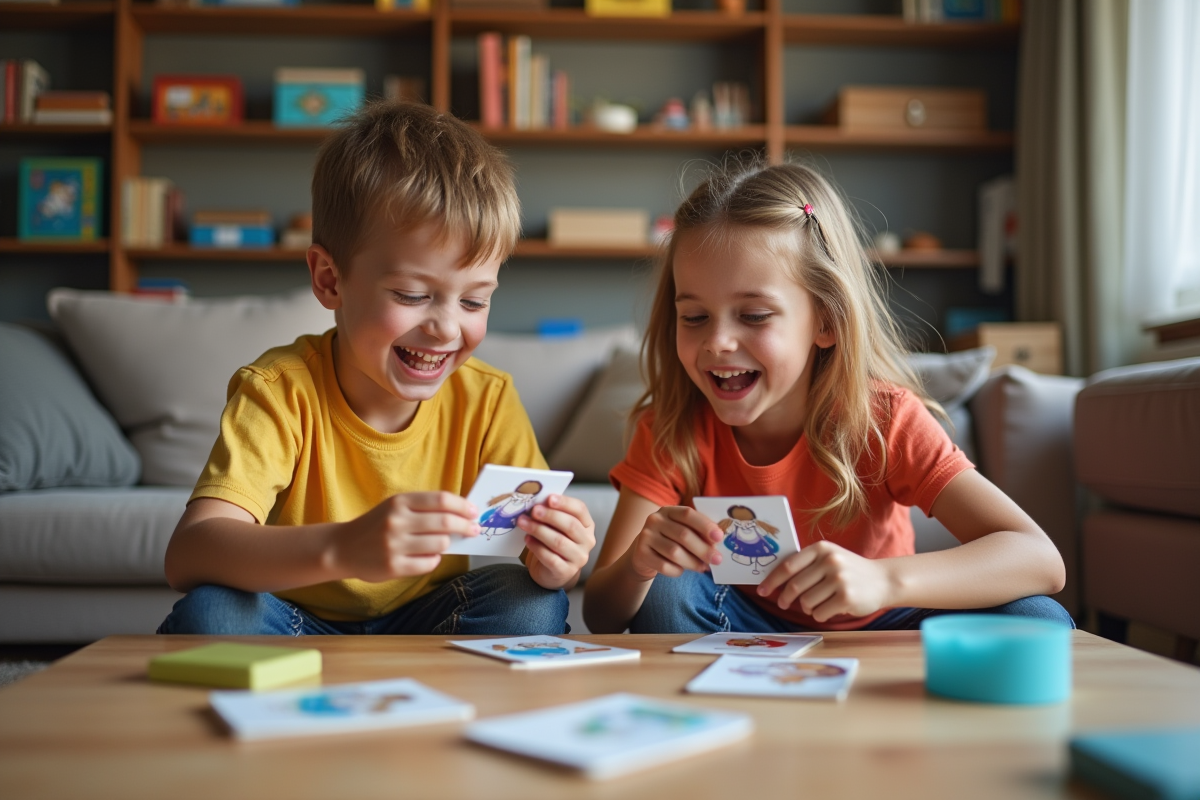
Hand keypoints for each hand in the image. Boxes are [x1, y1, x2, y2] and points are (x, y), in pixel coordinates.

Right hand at [333, 492, 478, 581]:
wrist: (343, 548)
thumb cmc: (377, 525)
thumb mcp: (395, 507)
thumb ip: (424, 508)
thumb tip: (462, 514)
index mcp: (400, 502)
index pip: (441, 500)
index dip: (463, 506)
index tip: (474, 511)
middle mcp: (397, 521)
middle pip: (445, 522)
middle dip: (465, 526)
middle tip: (473, 529)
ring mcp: (394, 545)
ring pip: (440, 544)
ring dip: (447, 544)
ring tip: (443, 543)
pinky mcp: (394, 567)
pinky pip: (429, 563)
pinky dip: (434, 559)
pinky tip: (428, 556)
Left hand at [518, 494, 595, 589]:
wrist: (552, 570)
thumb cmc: (554, 541)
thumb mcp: (556, 526)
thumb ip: (552, 513)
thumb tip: (537, 501)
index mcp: (587, 525)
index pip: (580, 510)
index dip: (565, 503)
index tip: (549, 498)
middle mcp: (587, 541)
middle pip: (571, 525)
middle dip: (550, 516)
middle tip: (534, 510)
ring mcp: (579, 558)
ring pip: (559, 542)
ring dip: (539, 530)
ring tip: (524, 523)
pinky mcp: (566, 572)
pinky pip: (550, 558)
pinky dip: (537, 547)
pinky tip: (527, 539)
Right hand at [627, 506, 723, 581]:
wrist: (644, 554)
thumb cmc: (671, 541)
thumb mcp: (682, 531)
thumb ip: (698, 533)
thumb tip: (717, 544)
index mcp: (669, 510)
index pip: (688, 514)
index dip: (705, 525)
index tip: (719, 537)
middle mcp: (655, 520)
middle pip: (683, 535)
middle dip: (703, 549)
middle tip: (717, 560)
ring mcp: (646, 536)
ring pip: (674, 552)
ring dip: (693, 562)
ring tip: (703, 568)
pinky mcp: (640, 553)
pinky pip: (664, 566)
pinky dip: (677, 571)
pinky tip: (681, 570)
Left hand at [756, 541, 894, 622]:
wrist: (884, 580)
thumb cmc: (849, 571)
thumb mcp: (829, 558)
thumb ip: (806, 564)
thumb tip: (773, 579)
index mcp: (821, 548)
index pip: (788, 566)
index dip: (772, 580)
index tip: (761, 590)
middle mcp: (830, 561)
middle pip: (794, 586)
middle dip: (785, 598)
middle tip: (782, 604)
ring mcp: (839, 579)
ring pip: (806, 602)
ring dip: (807, 608)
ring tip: (818, 603)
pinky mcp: (846, 598)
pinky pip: (819, 613)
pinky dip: (819, 615)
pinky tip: (830, 608)